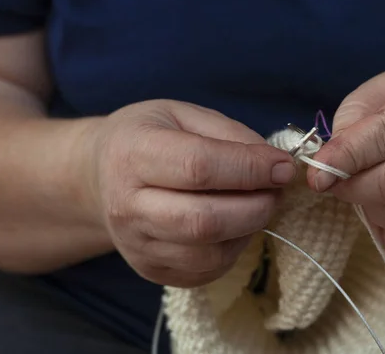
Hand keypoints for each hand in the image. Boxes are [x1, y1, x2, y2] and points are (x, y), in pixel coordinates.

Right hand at [86, 100, 295, 286]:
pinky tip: (234, 224)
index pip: (199, 167)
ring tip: (255, 204)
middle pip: (204, 221)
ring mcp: (137, 245)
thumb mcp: (184, 114)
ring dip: (249, 229)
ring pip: (209, 253)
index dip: (250, 169)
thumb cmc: (149, 137)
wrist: (101, 175)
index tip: (283, 167)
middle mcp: (127, 205)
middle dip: (257, 206)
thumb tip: (274, 166)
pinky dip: (234, 248)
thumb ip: (231, 135)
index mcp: (132, 153)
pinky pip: (207, 269)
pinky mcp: (152, 270)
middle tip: (275, 189)